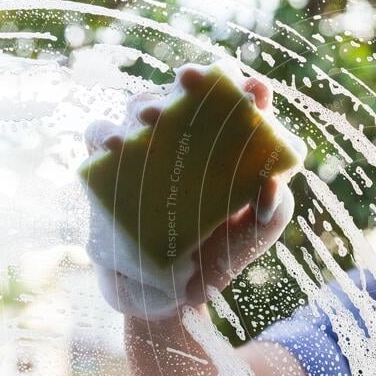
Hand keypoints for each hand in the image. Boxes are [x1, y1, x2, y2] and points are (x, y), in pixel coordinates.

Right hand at [84, 64, 295, 317]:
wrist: (169, 295)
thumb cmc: (221, 255)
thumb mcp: (258, 233)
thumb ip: (275, 209)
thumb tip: (273, 184)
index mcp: (229, 148)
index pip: (239, 107)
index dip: (246, 90)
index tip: (254, 89)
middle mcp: (187, 140)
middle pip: (186, 94)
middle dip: (190, 81)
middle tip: (190, 79)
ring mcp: (147, 150)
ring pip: (140, 107)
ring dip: (145, 104)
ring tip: (151, 117)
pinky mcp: (111, 169)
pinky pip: (99, 139)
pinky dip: (105, 136)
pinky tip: (115, 145)